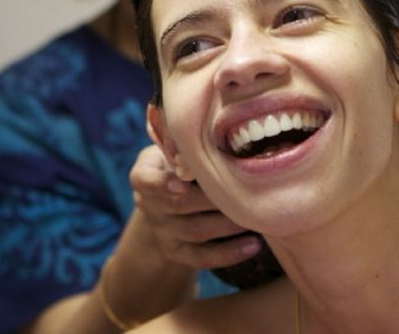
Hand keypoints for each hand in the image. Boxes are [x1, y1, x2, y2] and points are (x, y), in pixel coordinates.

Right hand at [129, 144, 261, 268]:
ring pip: (194, 232)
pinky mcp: (176, 252)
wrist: (169, 196)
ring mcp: (161, 231)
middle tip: (242, 193)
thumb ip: (186, 147)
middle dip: (211, 201)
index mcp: (143, 176)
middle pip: (177, 206)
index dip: (162, 183)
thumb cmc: (179, 162)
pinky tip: (253, 245)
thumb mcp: (173, 149)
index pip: (144, 180)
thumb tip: (219, 141)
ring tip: (254, 217)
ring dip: (227, 226)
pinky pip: (200, 258)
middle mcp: (148, 205)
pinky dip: (228, 254)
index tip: (183, 184)